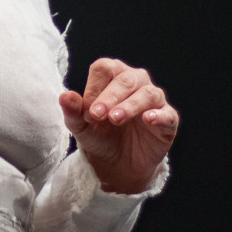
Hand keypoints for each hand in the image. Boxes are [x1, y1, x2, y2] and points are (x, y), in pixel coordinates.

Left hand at [59, 58, 177, 194]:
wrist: (117, 163)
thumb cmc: (99, 135)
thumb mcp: (80, 126)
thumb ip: (73, 111)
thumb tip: (64, 96)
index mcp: (113, 75)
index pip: (104, 69)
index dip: (93, 88)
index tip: (87, 112)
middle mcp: (136, 82)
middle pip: (126, 79)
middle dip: (110, 96)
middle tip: (97, 115)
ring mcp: (154, 100)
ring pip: (147, 94)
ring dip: (130, 105)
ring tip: (115, 119)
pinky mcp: (168, 120)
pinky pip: (167, 114)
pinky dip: (158, 116)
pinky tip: (148, 119)